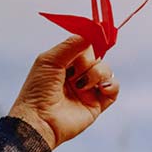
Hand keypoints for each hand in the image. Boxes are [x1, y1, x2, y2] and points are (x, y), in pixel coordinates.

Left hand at [8, 35, 117, 149]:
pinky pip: (113, 88)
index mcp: (64, 64)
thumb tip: (94, 31)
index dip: (89, 42)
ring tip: (80, 85)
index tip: (94, 38)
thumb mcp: (50, 60)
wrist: (39, 120)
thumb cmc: (38, 90)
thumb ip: (72, 43)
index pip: (84, 46)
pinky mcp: (97, 104)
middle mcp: (76, 76)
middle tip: (72, 74)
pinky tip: (100, 88)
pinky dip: (111, 84)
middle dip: (88, 62)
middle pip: (97, 56)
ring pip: (106, 70)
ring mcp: (87, 90)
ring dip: (96, 73)